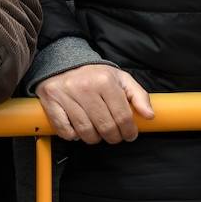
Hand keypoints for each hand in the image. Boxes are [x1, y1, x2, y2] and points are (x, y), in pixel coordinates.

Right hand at [35, 65, 153, 144]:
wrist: (65, 62)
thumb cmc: (96, 75)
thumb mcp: (121, 79)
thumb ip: (138, 95)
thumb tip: (150, 115)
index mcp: (106, 81)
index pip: (122, 115)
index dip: (129, 130)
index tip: (130, 135)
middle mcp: (86, 87)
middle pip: (105, 126)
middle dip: (113, 137)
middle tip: (115, 137)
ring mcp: (67, 95)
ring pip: (85, 131)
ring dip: (94, 139)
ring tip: (99, 135)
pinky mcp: (51, 102)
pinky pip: (64, 130)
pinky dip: (73, 136)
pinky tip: (79, 132)